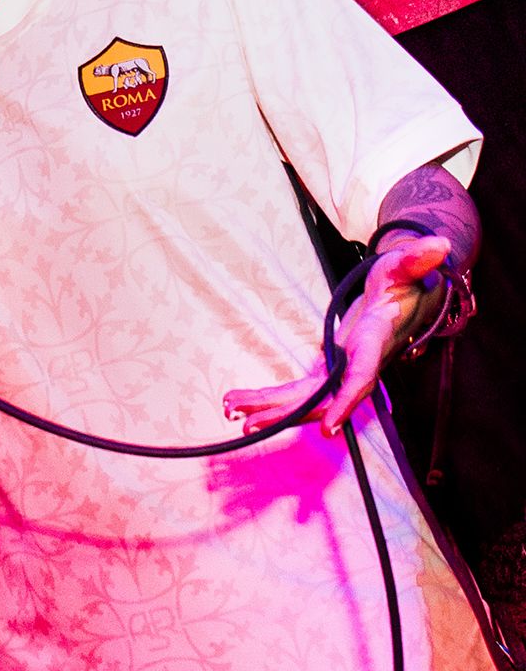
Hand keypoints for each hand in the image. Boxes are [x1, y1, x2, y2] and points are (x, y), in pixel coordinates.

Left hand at [223, 234, 450, 436]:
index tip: (327, 427)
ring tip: (231, 411)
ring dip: (269, 407)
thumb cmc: (402, 282)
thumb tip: (440, 244)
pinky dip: (272, 398)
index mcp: (374, 344)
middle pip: (321, 397)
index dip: (346, 401)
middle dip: (287, 411)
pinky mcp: (328, 368)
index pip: (361, 377)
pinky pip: (299, 390)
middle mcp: (356, 366)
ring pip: (304, 399)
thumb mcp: (404, 266)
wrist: (401, 299)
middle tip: (249, 422)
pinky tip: (241, 403)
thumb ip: (415, 259)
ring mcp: (340, 370)